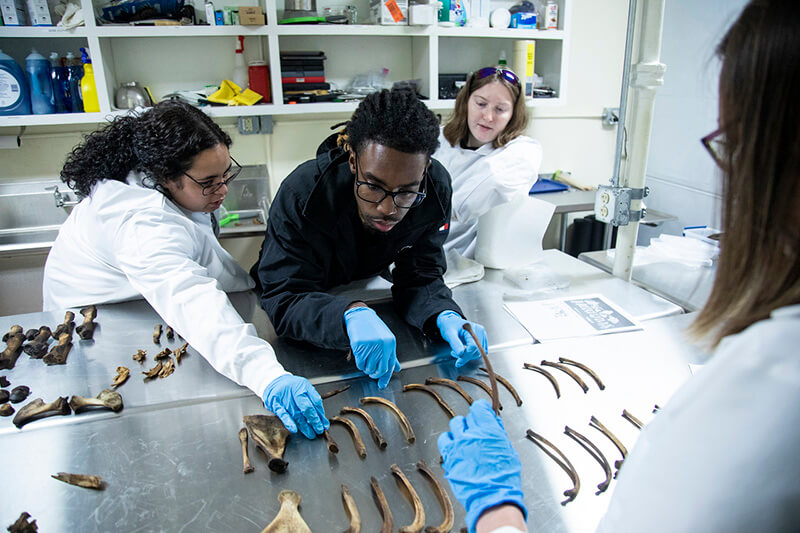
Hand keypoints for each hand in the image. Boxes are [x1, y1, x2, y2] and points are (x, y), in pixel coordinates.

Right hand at [262, 374, 328, 439]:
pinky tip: (294, 429)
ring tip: (311, 433)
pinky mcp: (275, 404)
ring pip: (296, 414)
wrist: (274, 381)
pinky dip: (289, 423)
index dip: (320, 414)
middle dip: (314, 421)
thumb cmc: (292, 387)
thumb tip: (322, 417)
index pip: (315, 401)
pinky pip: (283, 415)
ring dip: (304, 426)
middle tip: (319, 430)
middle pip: (307, 408)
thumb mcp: (304, 387)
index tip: (324, 423)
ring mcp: (284, 398)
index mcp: (303, 386)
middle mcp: (294, 391)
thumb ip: (313, 400)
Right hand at [344, 306, 400, 388]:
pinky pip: (360, 363)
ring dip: (367, 369)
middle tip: (372, 373)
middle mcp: (382, 345)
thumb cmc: (374, 329)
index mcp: (390, 343)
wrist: (360, 317)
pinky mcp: (359, 345)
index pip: (389, 366)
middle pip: (380, 369)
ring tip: (366, 363)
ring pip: (369, 368)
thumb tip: (397, 368)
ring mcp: (370, 345)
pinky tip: (361, 360)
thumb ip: (392, 355)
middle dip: (375, 374)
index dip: (385, 377)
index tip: (382, 384)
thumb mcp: (387, 340)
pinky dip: (360, 365)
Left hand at [436, 310, 487, 366]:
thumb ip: (455, 344)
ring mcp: (482, 335)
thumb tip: (461, 354)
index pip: (473, 347)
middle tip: (455, 354)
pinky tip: (464, 350)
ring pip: (479, 353)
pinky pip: (480, 352)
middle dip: (465, 356)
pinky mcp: (482, 339)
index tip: (458, 362)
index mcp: (472, 328)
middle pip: (477, 351)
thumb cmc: (449, 325)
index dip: (466, 356)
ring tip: (458, 351)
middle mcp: (479, 331)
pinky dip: (472, 354)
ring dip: (468, 356)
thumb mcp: (449, 334)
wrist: (450, 321)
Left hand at [438, 399, 525, 532]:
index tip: (483, 413)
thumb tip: (493, 423)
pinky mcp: (449, 456)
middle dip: (473, 423)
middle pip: (468, 417)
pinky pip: (444, 439)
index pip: (479, 408)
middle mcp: (472, 434)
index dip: (482, 410)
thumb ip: (499, 434)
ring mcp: (459, 444)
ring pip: (455, 425)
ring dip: (461, 430)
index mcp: (489, 431)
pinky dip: (449, 441)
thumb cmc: (504, 478)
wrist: (492, 497)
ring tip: (466, 439)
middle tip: (478, 433)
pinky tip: (455, 447)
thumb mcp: (508, 451)